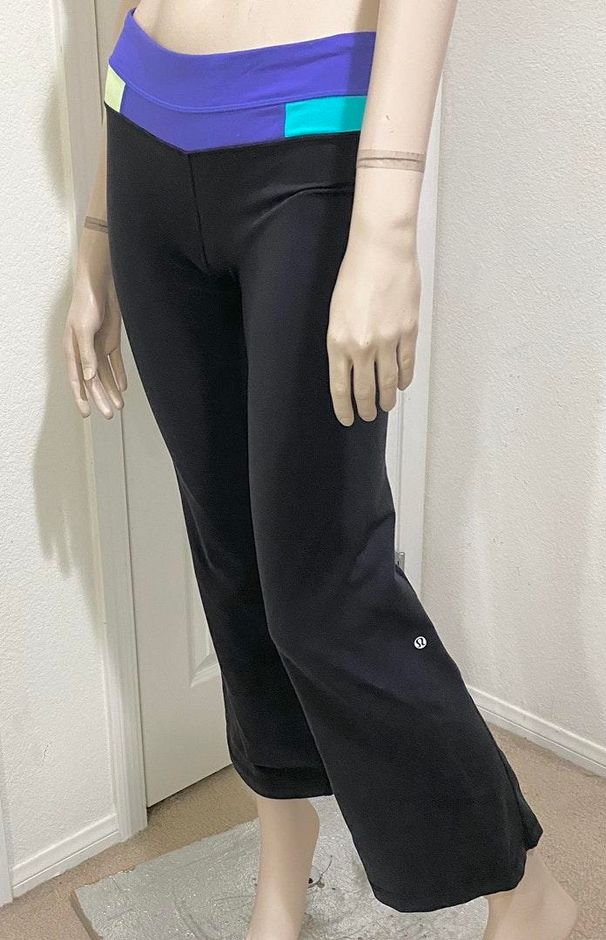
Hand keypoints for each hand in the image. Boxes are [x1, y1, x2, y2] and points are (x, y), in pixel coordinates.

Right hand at [63, 273, 126, 418]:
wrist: (101, 284)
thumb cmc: (86, 303)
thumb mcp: (84, 330)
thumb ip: (86, 354)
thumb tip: (89, 377)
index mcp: (73, 349)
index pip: (77, 379)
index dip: (81, 397)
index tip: (87, 414)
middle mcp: (85, 351)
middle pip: (93, 381)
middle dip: (101, 399)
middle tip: (109, 415)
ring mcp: (98, 346)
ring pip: (105, 375)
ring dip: (112, 390)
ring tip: (120, 406)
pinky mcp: (111, 340)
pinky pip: (115, 363)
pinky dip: (119, 375)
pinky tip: (124, 388)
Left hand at [326, 227, 419, 425]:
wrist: (381, 250)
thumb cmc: (355, 274)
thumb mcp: (336, 312)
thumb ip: (343, 341)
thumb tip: (351, 365)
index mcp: (338, 341)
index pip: (340, 386)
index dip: (345, 407)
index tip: (348, 418)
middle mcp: (362, 346)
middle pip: (365, 389)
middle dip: (366, 407)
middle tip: (368, 415)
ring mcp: (387, 340)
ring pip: (388, 381)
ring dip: (387, 398)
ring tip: (387, 406)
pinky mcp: (408, 331)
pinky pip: (406, 364)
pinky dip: (404, 378)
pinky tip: (402, 384)